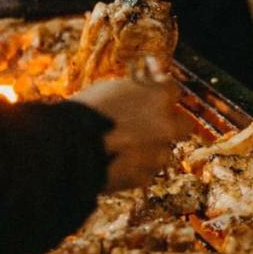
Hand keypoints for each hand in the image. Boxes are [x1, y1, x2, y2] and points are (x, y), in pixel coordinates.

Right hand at [69, 78, 193, 191]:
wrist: (68, 148)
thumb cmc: (84, 112)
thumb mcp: (111, 88)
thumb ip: (134, 90)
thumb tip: (141, 85)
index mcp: (158, 96)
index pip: (172, 87)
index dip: (160, 82)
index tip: (152, 76)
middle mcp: (166, 125)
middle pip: (183, 124)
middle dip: (171, 122)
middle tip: (155, 121)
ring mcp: (157, 154)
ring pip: (163, 150)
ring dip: (150, 148)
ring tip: (125, 146)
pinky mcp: (144, 177)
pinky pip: (145, 171)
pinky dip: (135, 167)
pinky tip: (115, 162)